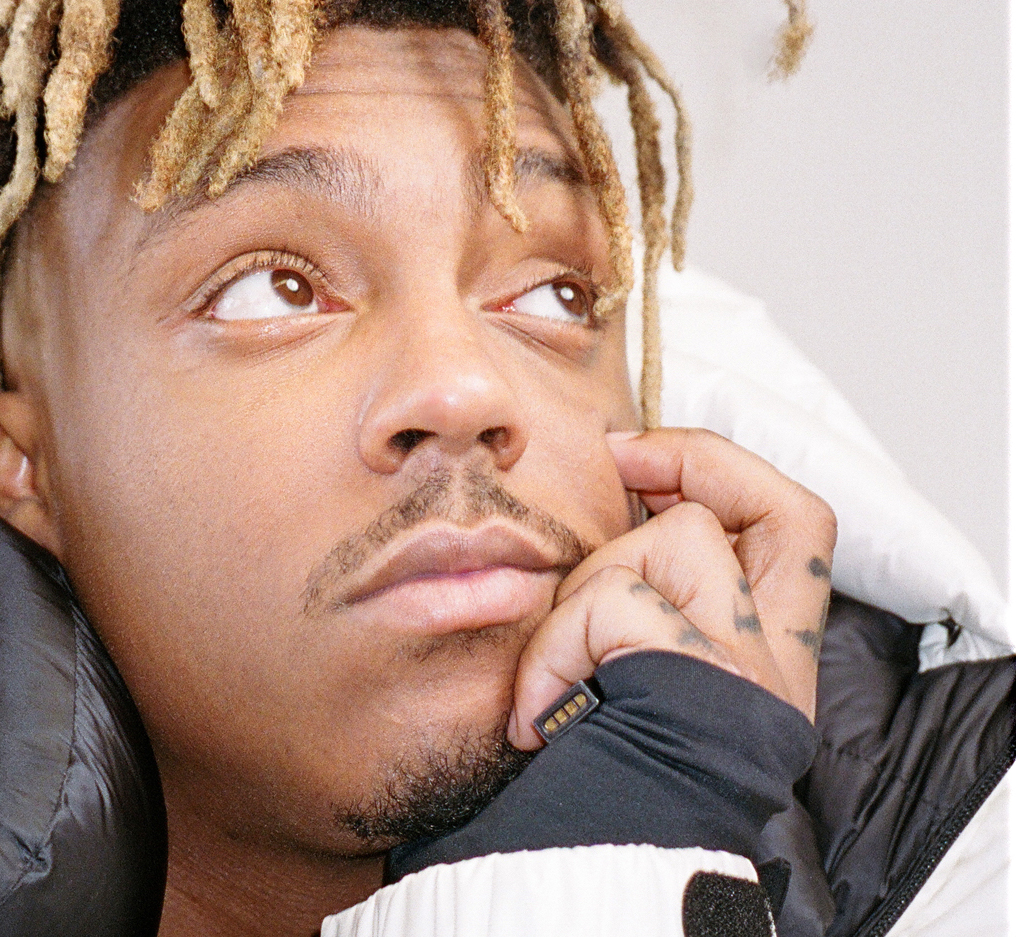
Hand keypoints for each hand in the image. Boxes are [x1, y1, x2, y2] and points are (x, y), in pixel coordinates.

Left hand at [507, 428, 836, 750]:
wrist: (579, 871)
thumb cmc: (576, 776)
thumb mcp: (616, 673)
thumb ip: (632, 598)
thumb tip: (597, 505)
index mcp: (759, 662)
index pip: (792, 529)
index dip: (722, 471)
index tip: (637, 457)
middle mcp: (774, 664)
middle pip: (788, 512)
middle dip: (697, 464)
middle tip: (617, 462)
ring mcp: (747, 668)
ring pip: (673, 541)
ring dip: (587, 586)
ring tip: (555, 670)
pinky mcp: (704, 677)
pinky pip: (612, 606)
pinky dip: (554, 651)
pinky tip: (537, 716)